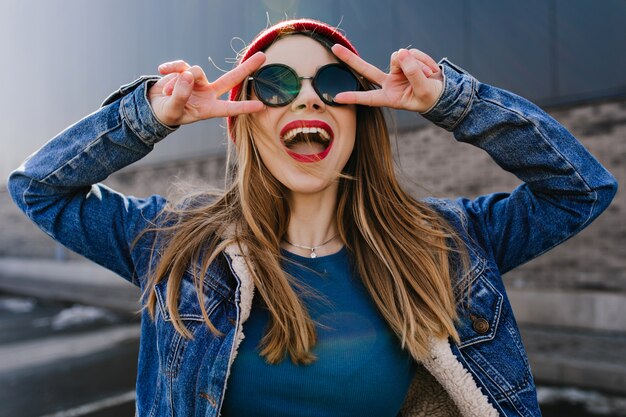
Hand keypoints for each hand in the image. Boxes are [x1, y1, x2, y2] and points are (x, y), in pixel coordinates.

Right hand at [147, 52, 266, 125]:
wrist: (153, 105)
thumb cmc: (167, 113)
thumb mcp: (172, 110)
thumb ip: (180, 95)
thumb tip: (189, 75)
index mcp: (208, 109)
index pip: (229, 108)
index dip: (244, 107)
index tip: (261, 106)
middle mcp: (208, 94)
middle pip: (231, 79)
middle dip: (246, 67)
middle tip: (263, 56)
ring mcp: (198, 81)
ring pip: (196, 72)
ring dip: (178, 82)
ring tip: (167, 93)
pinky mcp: (186, 71)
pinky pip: (182, 65)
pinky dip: (171, 68)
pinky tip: (162, 70)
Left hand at [331, 45, 443, 112]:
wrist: (441, 91)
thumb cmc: (430, 97)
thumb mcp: (423, 90)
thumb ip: (413, 74)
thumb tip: (401, 53)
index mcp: (389, 98)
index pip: (369, 98)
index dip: (354, 97)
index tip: (337, 98)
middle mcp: (389, 83)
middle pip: (366, 69)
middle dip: (351, 58)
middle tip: (335, 48)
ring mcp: (396, 70)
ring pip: (399, 58)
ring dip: (417, 65)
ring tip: (428, 76)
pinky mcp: (404, 60)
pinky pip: (411, 53)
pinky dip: (423, 60)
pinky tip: (430, 71)